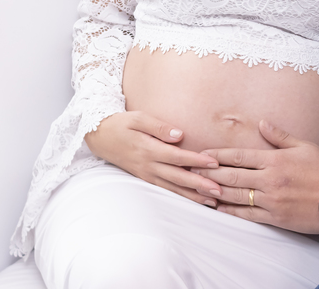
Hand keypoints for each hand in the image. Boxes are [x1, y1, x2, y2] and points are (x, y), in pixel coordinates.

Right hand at [85, 111, 222, 206]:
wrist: (99, 136)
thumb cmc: (120, 124)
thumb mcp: (138, 118)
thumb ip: (159, 126)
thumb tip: (180, 135)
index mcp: (148, 149)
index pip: (177, 157)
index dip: (196, 160)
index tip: (215, 163)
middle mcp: (148, 165)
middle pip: (177, 177)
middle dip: (199, 184)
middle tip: (219, 190)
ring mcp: (146, 174)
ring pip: (172, 188)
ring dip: (192, 195)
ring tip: (212, 200)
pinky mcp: (145, 178)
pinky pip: (165, 189)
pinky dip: (180, 196)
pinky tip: (193, 199)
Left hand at [195, 120, 318, 233]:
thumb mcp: (304, 146)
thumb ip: (280, 136)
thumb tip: (262, 123)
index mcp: (274, 159)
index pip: (239, 155)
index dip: (218, 155)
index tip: (203, 154)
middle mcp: (269, 179)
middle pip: (231, 175)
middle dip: (209, 173)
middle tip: (191, 171)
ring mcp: (270, 199)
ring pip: (235, 195)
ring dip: (215, 192)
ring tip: (198, 189)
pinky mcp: (274, 216)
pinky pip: (247, 214)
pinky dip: (230, 211)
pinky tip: (219, 208)